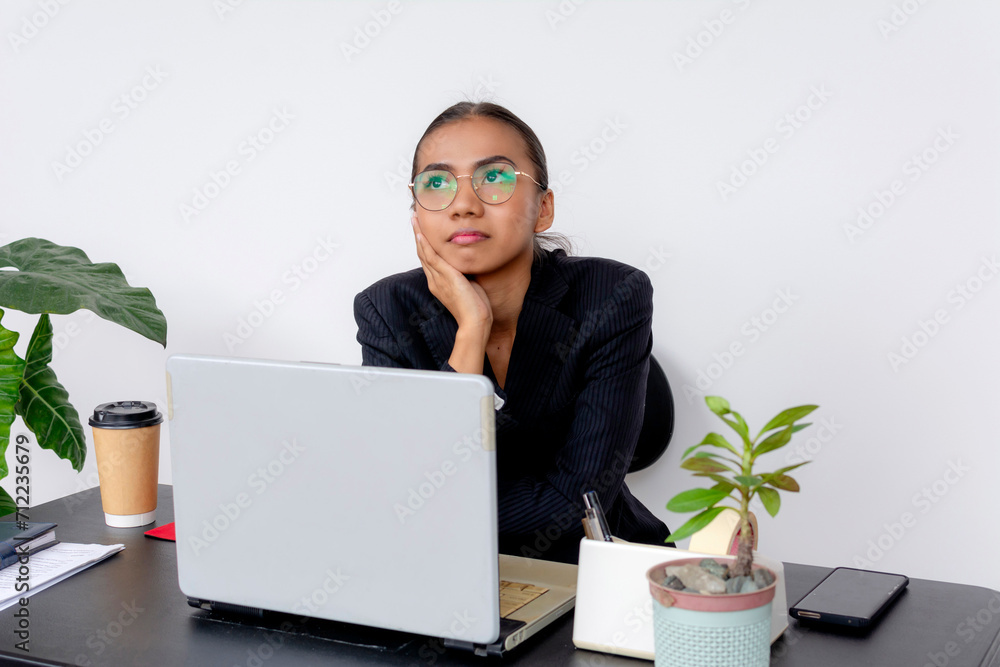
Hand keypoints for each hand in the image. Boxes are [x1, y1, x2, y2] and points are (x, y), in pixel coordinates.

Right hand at [412, 215, 491, 371]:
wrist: (475, 321)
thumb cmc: (475, 308)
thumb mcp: (469, 286)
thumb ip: (465, 276)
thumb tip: (469, 266)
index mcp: (439, 283)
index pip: (429, 260)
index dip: (424, 245)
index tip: (422, 232)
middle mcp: (435, 280)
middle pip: (423, 254)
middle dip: (418, 236)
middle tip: (414, 221)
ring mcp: (438, 278)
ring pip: (424, 253)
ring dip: (418, 235)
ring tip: (414, 221)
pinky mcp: (445, 277)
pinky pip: (431, 257)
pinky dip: (425, 245)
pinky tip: (421, 234)